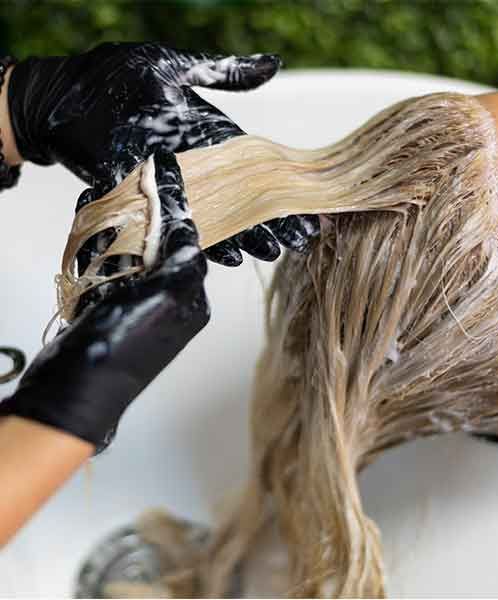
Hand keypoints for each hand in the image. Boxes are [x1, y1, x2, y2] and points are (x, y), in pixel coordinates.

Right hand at [0, 149, 207, 452]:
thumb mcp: (168, 297)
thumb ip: (186, 262)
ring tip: (97, 206)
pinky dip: (92, 257)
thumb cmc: (126, 341)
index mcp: (190, 300)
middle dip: (138, 223)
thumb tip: (192, 232)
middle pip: (154, 251)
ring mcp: (134, 309)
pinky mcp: (104, 313)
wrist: (76, 387)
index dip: (171, 216)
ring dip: (111, 235)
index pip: (186, 248)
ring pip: (125, 260)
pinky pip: (102, 276)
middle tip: (122, 194)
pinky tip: (84, 239)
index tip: (158, 183)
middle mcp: (167, 303)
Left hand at [8, 41, 319, 264]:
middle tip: (299, 240)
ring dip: (245, 238)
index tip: (305, 207)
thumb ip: (222, 73)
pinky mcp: (149, 203)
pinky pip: (181, 229)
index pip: (256, 169)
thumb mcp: (176, 69)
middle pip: (243, 201)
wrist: (66, 97)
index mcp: (212, 139)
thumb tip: (275, 64)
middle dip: (271, 221)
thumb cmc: (118, 77)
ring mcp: (176, 188)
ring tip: (269, 254)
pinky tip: (228, 257)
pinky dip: (203, 242)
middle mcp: (200, 169)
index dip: (280, 189)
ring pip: (218, 219)